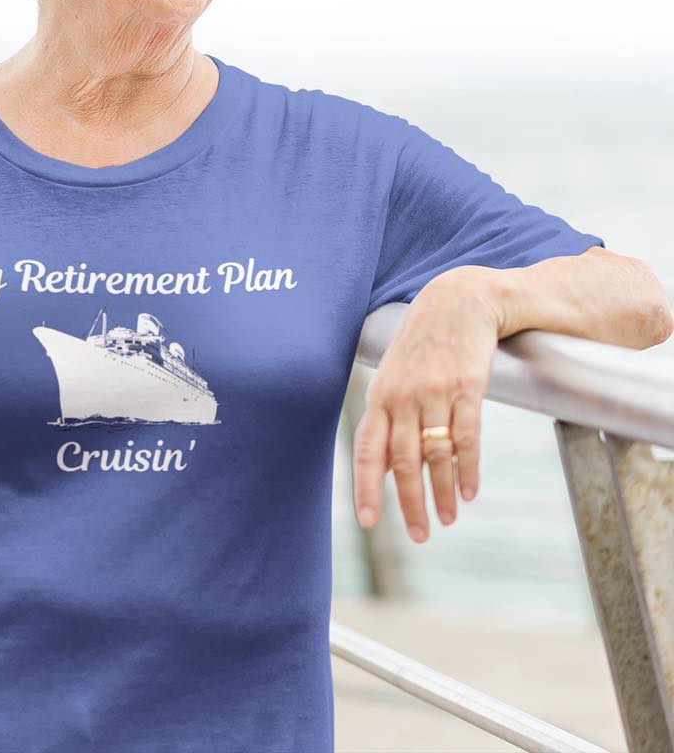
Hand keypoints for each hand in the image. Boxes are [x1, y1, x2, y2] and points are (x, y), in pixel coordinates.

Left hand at [352, 269, 503, 541]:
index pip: (368, 450)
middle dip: (411, 503)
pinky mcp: (468, 388)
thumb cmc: (421, 343)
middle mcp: (403, 396)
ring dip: (443, 493)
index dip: (367, 487)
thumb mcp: (394, 376)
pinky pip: (467, 438)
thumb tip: (382, 467)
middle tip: (420, 535)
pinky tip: (469, 492)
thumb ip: (387, 419)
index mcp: (380, 396)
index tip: (369, 522)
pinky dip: (468, 469)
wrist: (458, 301)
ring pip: (437, 455)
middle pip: (404, 461)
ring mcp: (436, 392)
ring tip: (446, 520)